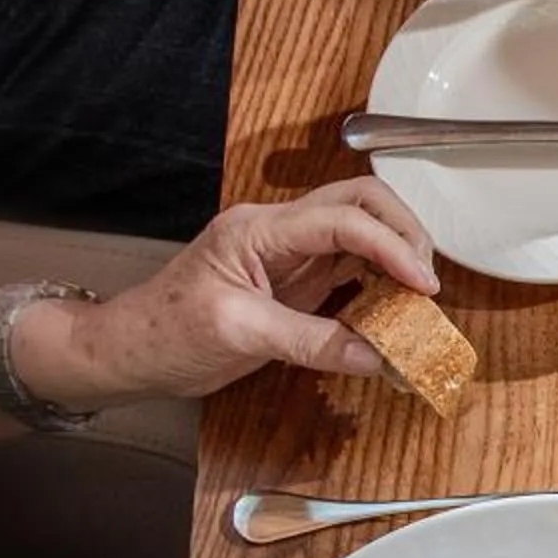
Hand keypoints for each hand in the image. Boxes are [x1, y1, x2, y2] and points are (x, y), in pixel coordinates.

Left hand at [13, 182, 437, 407]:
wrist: (129, 351)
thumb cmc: (167, 334)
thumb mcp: (239, 337)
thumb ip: (312, 342)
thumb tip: (378, 356)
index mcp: (259, 229)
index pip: (342, 218)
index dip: (391, 246)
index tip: (424, 285)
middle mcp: (279, 229)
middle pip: (361, 200)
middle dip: (404, 231)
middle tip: (428, 280)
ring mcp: (290, 252)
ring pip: (362, 227)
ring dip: (398, 252)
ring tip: (420, 295)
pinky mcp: (297, 277)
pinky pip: (351, 265)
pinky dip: (381, 280)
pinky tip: (395, 306)